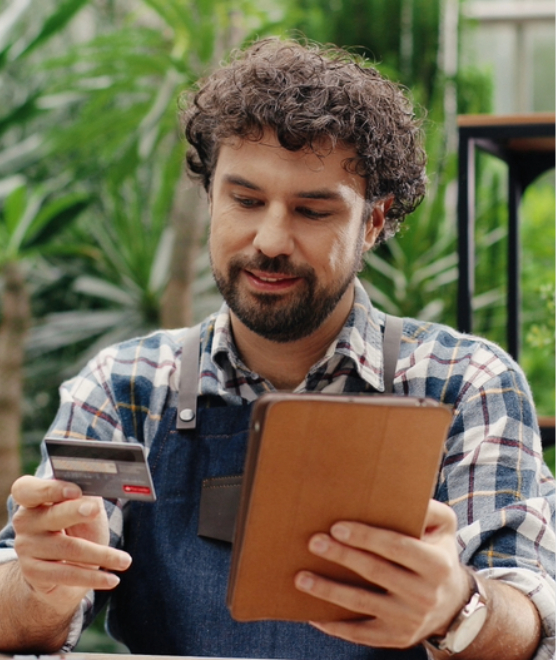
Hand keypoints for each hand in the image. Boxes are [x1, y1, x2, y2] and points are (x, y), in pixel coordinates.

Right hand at [11, 476, 131, 613]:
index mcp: (34, 497)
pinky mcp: (33, 572)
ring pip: (67, 548)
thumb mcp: (84, 507)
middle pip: (51, 515)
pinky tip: (112, 579)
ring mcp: (26, 547)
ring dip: (101, 555)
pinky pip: (67, 574)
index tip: (76, 490)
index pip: (28, 489)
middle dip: (74, 511)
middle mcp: (25, 521)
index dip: (50, 489)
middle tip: (95, 509)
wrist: (65, 566)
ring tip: (125, 560)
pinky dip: (93, 577)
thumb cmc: (77, 527)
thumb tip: (103, 485)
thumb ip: (88, 495)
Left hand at [294, 499, 468, 648]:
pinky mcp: (396, 639)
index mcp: (436, 564)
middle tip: (314, 543)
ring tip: (301, 578)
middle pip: (375, 572)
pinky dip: (335, 625)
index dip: (366, 537)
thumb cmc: (438, 552)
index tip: (337, 527)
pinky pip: (360, 633)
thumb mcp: (444, 527)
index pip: (396, 547)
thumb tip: (400, 492)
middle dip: (341, 556)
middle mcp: (425, 595)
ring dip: (328, 591)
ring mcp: (409, 621)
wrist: (453, 603)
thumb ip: (429, 508)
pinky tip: (313, 613)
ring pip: (361, 604)